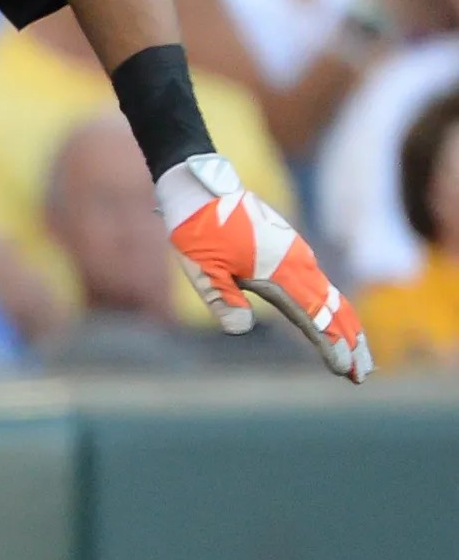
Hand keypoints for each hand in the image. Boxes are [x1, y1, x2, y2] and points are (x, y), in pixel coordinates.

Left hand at [157, 154, 370, 381]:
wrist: (200, 185)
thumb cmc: (197, 227)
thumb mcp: (200, 266)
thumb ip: (221, 298)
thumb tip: (240, 330)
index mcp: (278, 271)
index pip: (313, 317)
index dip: (330, 345)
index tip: (345, 370)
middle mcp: (296, 262)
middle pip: (333, 309)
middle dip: (351, 342)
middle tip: (363, 375)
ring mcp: (296, 253)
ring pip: (330, 295)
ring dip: (347, 326)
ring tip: (359, 355)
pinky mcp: (289, 248)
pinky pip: (320, 282)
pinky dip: (333, 306)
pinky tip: (333, 318)